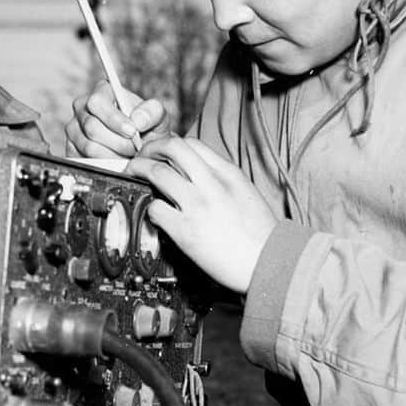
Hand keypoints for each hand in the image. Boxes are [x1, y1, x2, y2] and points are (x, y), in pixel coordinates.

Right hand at [65, 81, 171, 158]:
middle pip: (92, 127)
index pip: (97, 103)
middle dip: (117, 142)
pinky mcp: (71, 149)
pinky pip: (84, 160)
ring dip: (113, 155)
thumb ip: (152, 112)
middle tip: (134, 149)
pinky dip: (104, 165)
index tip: (132, 131)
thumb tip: (137, 120)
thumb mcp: (157, 116)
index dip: (114, 119)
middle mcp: (82, 108)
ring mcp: (74, 129)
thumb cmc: (147, 128)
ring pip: (89, 147)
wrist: (142, 149)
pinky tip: (117, 162)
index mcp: (101, 92)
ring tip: (128, 156)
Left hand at [126, 136, 277, 294]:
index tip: (160, 152)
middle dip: (149, 148)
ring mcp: (198, 205)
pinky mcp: (186, 230)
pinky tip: (153, 214)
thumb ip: (221, 180)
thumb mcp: (246, 193)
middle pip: (172, 148)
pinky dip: (150, 209)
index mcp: (228, 173)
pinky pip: (156, 209)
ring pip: (157, 172)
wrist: (271, 262)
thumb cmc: (261, 235)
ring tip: (134, 176)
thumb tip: (195, 173)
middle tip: (140, 157)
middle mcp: (212, 184)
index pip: (192, 144)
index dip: (169, 144)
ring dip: (139, 170)